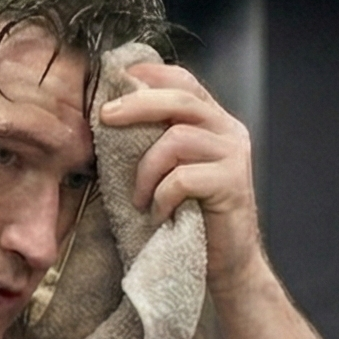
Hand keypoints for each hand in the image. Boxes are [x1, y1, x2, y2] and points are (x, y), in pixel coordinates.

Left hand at [99, 59, 264, 282]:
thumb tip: (107, 112)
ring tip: (140, 197)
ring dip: (147, 170)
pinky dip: (162, 197)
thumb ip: (155, 138)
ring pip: (177, 138)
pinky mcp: (233, 183)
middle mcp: (229, 130)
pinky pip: (183, 178)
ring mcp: (234, 155)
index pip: (183, 80)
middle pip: (181, 97)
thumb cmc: (188, 216)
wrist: (226, 264)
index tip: (114, 80)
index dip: (149, 74)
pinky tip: (159, 215)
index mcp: (214, 121)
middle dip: (137, 103)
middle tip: (104, 117)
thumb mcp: (169, 168)